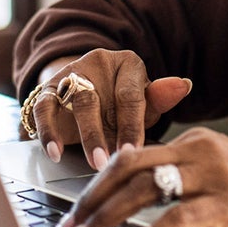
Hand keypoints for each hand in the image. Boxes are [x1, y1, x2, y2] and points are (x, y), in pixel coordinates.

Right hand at [27, 49, 191, 168]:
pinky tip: (54, 153)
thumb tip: (184, 85)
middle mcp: (97, 63)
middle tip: (108, 163)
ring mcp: (71, 74)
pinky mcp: (48, 88)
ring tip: (90, 162)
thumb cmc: (124, 102)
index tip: (132, 154)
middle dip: (102, 134)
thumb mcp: (145, 103)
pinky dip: (47, 131)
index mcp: (128, 64)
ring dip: (82, 135)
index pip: (130, 95)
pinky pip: (43, 107)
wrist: (90, 89)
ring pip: (72, 101)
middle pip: (97, 97)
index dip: (131, 126)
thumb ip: (160, 99)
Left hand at [55, 128, 227, 226]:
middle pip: (127, 168)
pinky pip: (179, 219)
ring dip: (107, 219)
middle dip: (89, 201)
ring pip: (145, 191)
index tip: (73, 211)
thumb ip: (185, 178)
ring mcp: (215, 175)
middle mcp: (199, 151)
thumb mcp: (222, 172)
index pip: (131, 156)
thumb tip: (138, 197)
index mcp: (194, 142)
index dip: (96, 184)